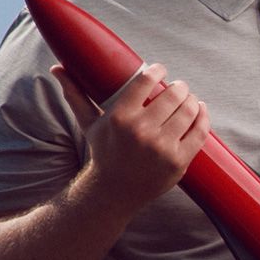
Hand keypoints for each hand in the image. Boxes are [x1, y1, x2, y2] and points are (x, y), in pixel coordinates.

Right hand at [56, 61, 209, 209]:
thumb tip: (56, 68)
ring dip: (192, 99)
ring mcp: (162, 147)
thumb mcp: (89, 124)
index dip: (157, 70)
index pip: (146, 81)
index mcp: (120, 117)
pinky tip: (200, 110)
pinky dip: (203, 117)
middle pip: (173, 94)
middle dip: (179, 86)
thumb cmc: (103, 152)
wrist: (114, 191)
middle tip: (179, 86)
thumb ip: (75, 95)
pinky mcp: (178, 161)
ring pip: (188, 110)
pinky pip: (199, 132)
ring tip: (189, 98)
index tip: (160, 69)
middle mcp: (141, 131)